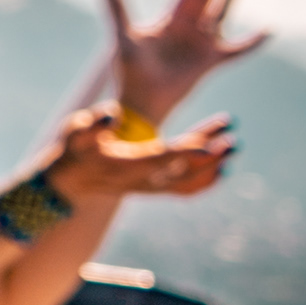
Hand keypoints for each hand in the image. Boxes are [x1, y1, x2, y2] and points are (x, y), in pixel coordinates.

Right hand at [40, 107, 235, 206]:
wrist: (71, 181)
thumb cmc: (75, 150)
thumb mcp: (75, 132)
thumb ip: (92, 124)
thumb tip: (112, 114)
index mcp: (126, 164)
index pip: (162, 158)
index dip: (188, 152)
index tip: (213, 144)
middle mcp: (142, 181)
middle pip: (182, 171)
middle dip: (210, 156)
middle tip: (234, 138)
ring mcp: (150, 188)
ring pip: (188, 181)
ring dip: (214, 166)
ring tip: (234, 143)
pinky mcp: (154, 188)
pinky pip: (185, 190)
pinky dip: (206, 181)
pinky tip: (223, 166)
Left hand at [116, 0, 264, 128]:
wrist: (140, 101)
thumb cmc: (129, 71)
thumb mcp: (123, 38)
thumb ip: (117, 11)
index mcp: (170, 19)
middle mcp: (188, 28)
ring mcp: (200, 44)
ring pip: (221, 12)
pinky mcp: (210, 62)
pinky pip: (237, 50)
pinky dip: (252, 42)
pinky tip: (268, 30)